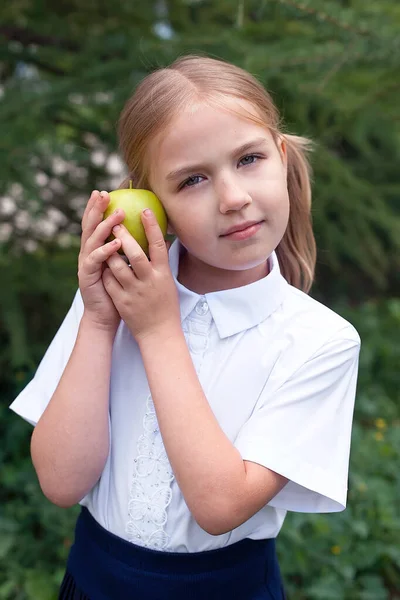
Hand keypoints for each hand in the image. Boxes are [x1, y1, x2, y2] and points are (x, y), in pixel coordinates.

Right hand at [78, 190, 125, 332]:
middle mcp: (88, 254)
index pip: (97, 223)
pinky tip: (116, 244)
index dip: (99, 207)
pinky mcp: (87, 277)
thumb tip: (157, 238)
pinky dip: (105, 251)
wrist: (106, 316)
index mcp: (97, 249)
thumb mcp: (127, 268)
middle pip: (90, 226)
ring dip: (104, 226)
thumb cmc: (119, 292)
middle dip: (96, 209)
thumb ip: (133, 251)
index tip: (108, 190)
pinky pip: (95, 261)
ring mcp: (86, 265)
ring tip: (117, 215)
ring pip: (92, 240)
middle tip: (104, 193)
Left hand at [102, 209, 180, 341]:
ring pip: (118, 267)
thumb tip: (162, 241)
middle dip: (123, 236)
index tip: (145, 210)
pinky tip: (101, 265)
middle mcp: (150, 281)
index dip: (152, 226)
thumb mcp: (167, 283)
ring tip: (104, 241)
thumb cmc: (165, 305)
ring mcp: (135, 292)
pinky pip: (109, 282)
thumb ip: (161, 263)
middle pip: (135, 253)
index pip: (159, 245)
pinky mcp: (122, 301)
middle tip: (114, 222)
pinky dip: (105, 272)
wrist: (159, 333)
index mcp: (163, 274)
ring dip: (109, 253)